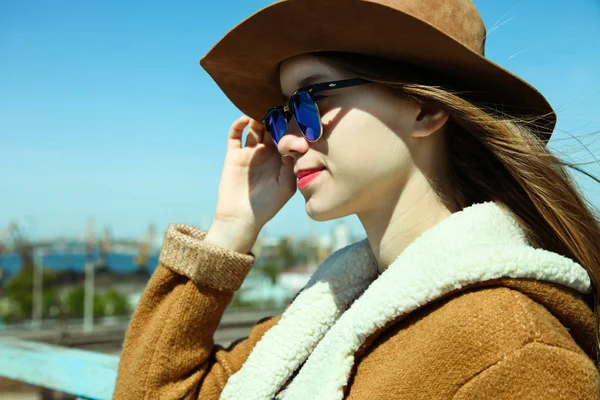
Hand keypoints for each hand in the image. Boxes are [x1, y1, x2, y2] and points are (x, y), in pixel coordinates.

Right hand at [206, 115, 296, 252]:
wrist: (242, 217)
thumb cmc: (268, 204)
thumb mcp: (286, 184)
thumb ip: (291, 163)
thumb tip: (297, 141)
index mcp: (282, 158)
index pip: (287, 135)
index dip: (290, 125)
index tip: (293, 115)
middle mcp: (267, 153)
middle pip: (271, 128)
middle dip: (274, 117)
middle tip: (277, 105)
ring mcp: (250, 152)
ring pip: (254, 128)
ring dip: (258, 117)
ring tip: (262, 110)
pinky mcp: (234, 155)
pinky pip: (235, 135)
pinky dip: (238, 124)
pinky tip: (244, 120)